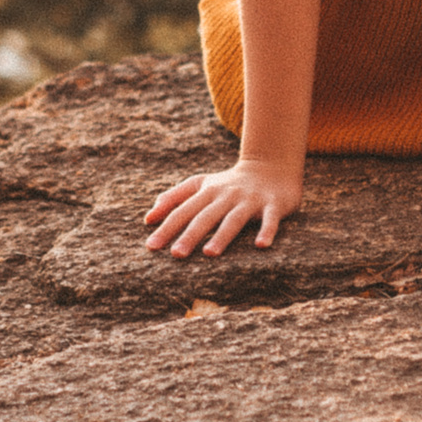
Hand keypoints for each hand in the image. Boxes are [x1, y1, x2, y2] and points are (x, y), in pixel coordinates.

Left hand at [143, 160, 302, 256]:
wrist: (271, 166)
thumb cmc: (229, 183)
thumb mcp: (200, 184)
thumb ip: (173, 198)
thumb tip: (148, 218)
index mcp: (207, 192)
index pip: (183, 211)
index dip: (167, 228)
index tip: (151, 247)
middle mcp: (227, 195)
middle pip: (206, 216)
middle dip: (191, 235)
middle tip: (176, 254)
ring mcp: (250, 200)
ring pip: (234, 219)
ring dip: (222, 235)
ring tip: (210, 253)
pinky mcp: (273, 205)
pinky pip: (270, 219)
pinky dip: (266, 231)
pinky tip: (261, 246)